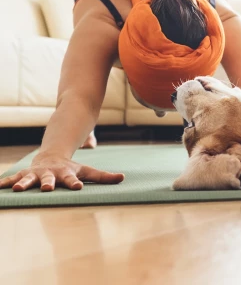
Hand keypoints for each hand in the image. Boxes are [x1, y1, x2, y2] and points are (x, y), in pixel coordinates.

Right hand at [0, 153, 124, 191]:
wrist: (52, 156)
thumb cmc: (71, 169)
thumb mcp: (87, 171)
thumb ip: (104, 176)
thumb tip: (123, 178)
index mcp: (66, 173)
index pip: (72, 179)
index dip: (75, 182)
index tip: (78, 187)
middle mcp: (50, 173)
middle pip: (50, 179)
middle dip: (48, 183)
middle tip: (47, 188)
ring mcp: (36, 174)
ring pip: (30, 179)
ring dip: (25, 184)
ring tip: (20, 190)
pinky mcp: (24, 175)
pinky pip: (13, 179)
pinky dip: (6, 183)